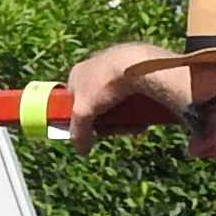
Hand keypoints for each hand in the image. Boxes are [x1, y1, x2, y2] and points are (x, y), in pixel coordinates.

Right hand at [64, 43, 179, 146]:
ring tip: (133, 125)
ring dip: (123, 118)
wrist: (140, 66)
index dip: (80, 118)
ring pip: (116, 102)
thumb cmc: (105, 84)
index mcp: (77, 73)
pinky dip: (136, 107)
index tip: (89, 131)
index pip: (72, 102)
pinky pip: (132, 94)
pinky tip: (143, 117)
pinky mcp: (135, 68)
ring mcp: (116, 66)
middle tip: (115, 129)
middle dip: (107, 121)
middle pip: (97, 104)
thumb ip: (78, 133)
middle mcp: (94, 66)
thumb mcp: (84, 113)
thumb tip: (82, 150)